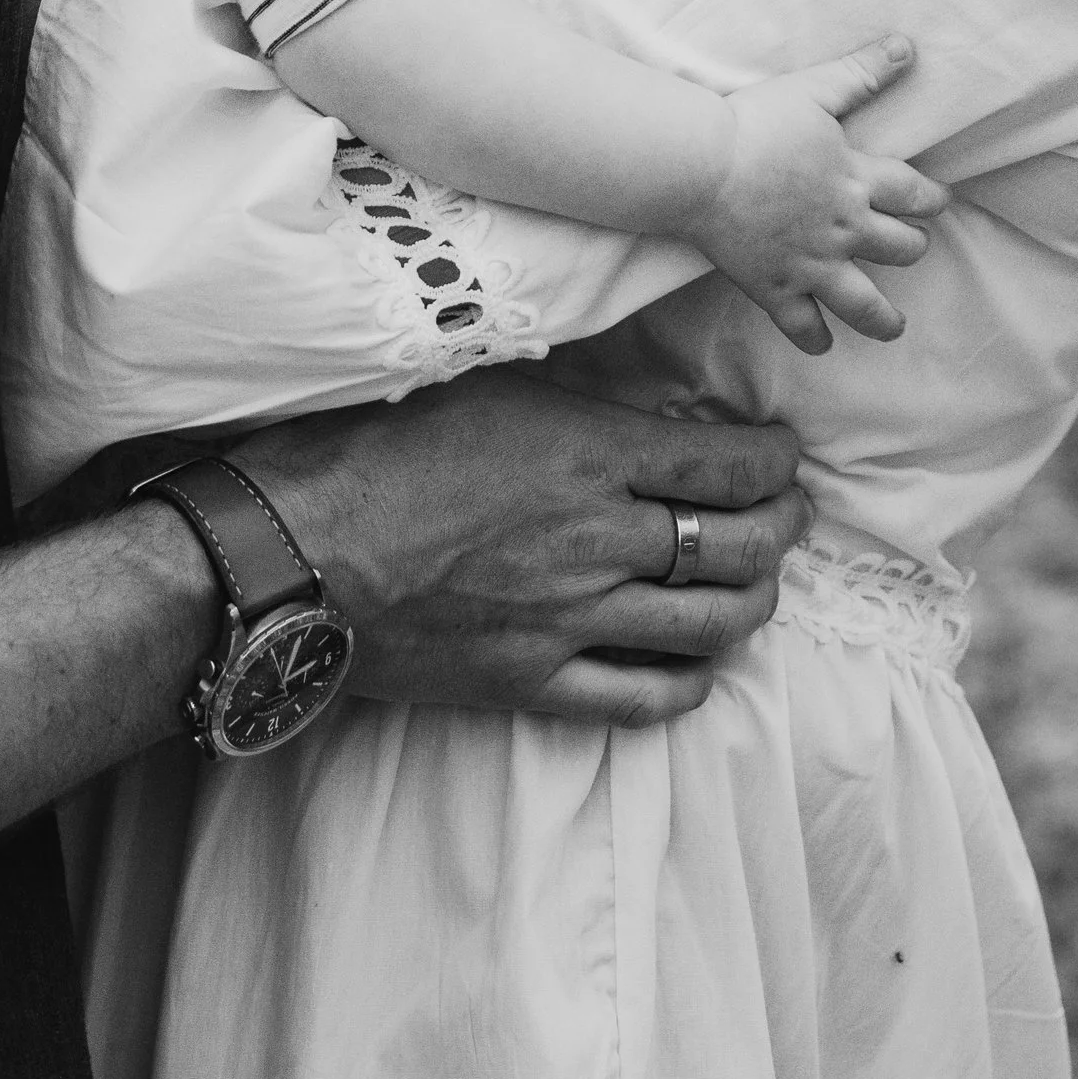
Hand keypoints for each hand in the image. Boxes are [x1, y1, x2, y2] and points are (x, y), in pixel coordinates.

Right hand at [230, 363, 810, 728]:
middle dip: (783, 529)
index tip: (784, 452)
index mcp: (588, 454)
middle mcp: (599, 540)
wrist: (290, 554)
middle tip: (787, 514)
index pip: (730, 463)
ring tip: (754, 582)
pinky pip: (646, 697)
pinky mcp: (535, 681)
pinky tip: (696, 661)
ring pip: (713, 624)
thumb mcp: (476, 381)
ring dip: (752, 602)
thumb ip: (562, 396)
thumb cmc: (369, 448)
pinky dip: (691, 680)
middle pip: (742, 547)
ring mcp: (572, 620)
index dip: (777, 460)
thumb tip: (621, 392)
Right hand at [694, 36, 947, 352]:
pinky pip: (802, 325)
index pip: (914, 194)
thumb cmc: (755, 123)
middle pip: (900, 248)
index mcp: (857, 179)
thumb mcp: (814, 88)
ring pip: (863, 302)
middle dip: (912, 248)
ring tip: (894, 327)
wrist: (701, 166)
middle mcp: (844, 228)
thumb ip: (861, 72)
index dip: (931, 199)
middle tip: (913, 247)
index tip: (938, 203)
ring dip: (883, 318)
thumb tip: (906, 48)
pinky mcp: (775, 287)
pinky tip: (823, 345)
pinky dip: (814, 338)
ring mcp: (811, 263)